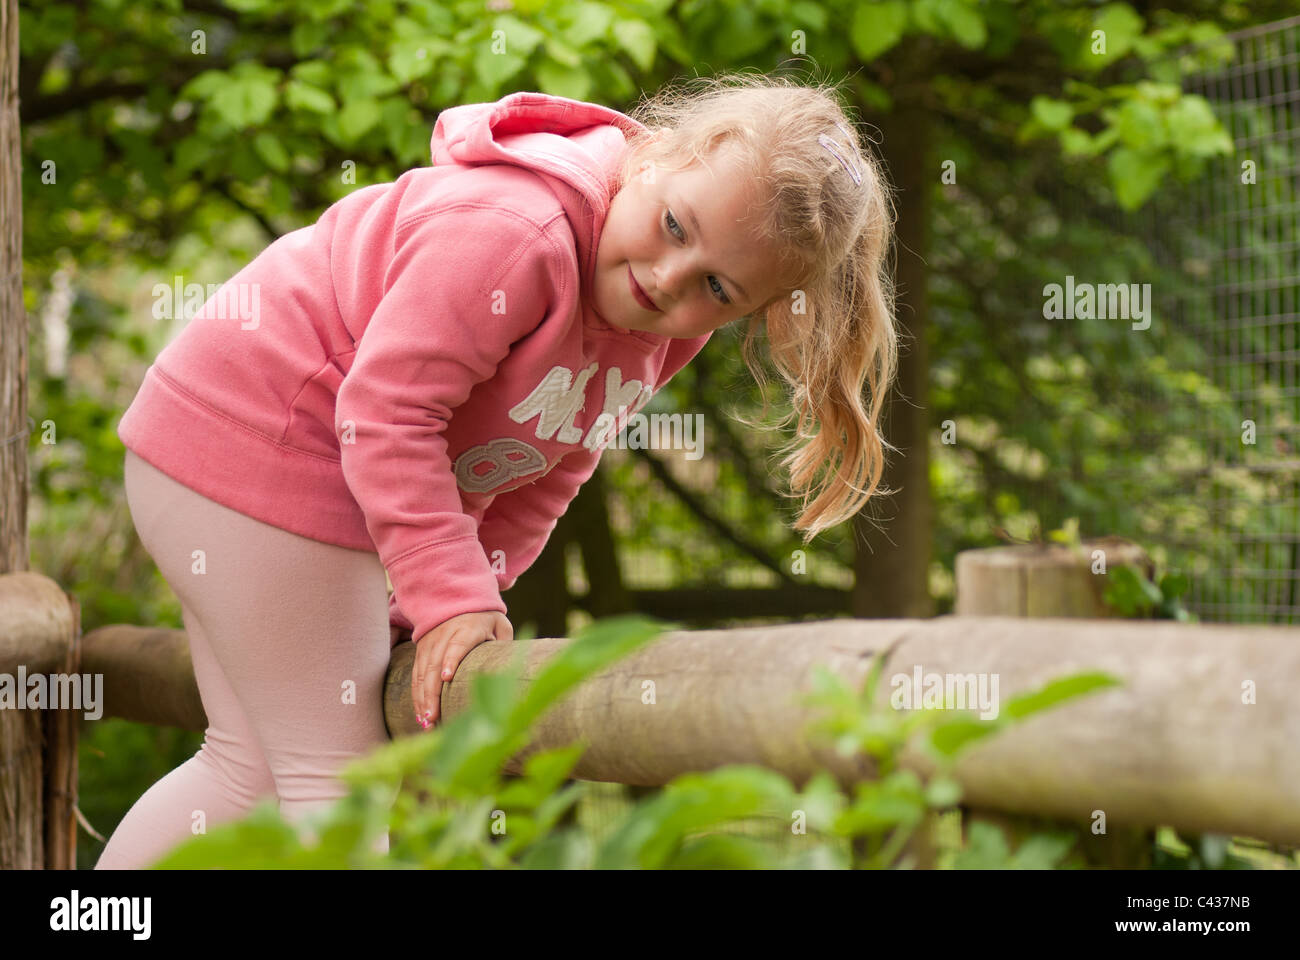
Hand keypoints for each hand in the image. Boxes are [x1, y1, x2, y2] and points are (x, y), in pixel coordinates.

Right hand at [412, 610, 512, 728]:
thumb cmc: (484, 617)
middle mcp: (444, 637)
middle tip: (434, 718)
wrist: (456, 599)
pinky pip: (416, 676)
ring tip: (427, 722)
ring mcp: (430, 645)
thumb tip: (509, 663)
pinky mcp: (421, 652)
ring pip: (422, 674)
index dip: (451, 660)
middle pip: (434, 666)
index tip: (446, 677)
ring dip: (423, 699)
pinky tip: (421, 715)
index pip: (457, 645)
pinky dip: (417, 695)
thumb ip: (504, 641)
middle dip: (432, 693)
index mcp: (467, 629)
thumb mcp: (499, 623)